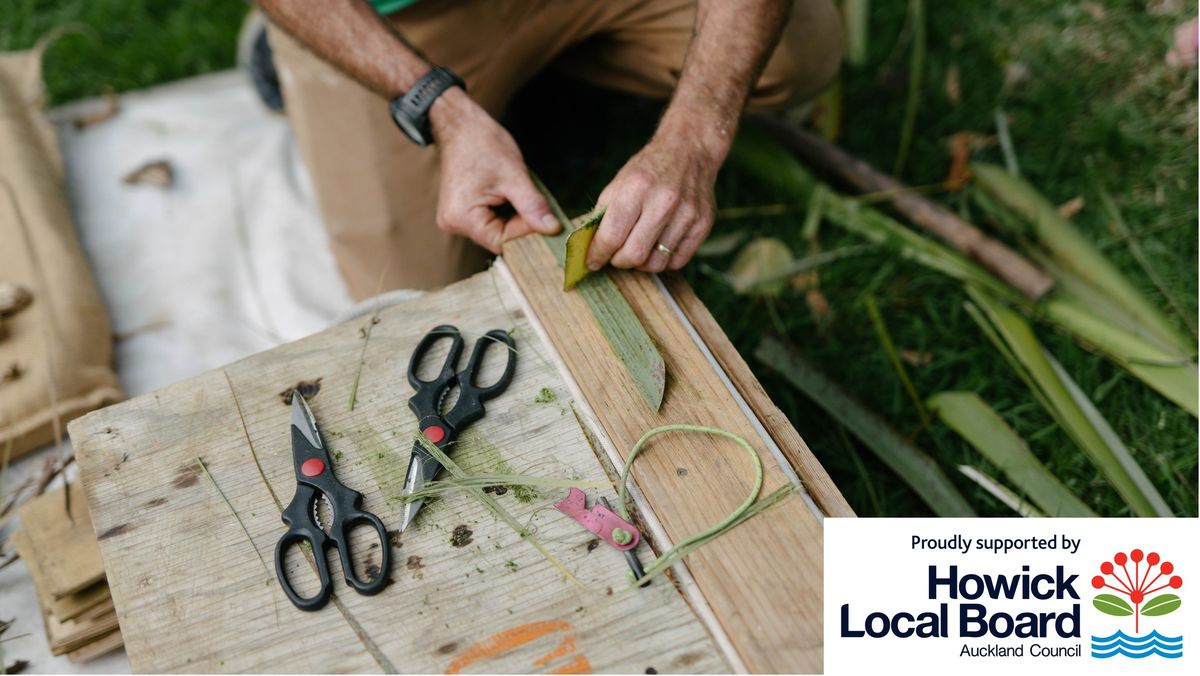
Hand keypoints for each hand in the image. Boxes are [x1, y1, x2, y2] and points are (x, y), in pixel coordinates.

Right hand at [431, 89, 559, 252]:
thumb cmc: (482, 144)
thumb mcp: (514, 176)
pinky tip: (508, 193)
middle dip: (522, 222)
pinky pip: (490, 220)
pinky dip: (505, 210)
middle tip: (537, 202)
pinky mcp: (462, 211)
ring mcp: (456, 218)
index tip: (546, 217)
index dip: (527, 231)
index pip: (503, 241)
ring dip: (514, 215)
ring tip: (518, 191)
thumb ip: (532, 206)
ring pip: (497, 229)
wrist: (460, 124)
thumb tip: (552, 229)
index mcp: (462, 218)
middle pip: (500, 237)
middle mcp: (454, 223)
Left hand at [587, 137, 719, 272]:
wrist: (689, 151)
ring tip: (638, 249)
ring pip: (656, 264)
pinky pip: (677, 262)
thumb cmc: (648, 170)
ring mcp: (687, 214)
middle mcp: (664, 202)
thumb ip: (603, 216)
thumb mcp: (619, 183)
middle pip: (634, 255)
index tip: (592, 261)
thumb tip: (589, 249)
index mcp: (636, 188)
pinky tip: (657, 247)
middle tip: (616, 256)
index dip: (597, 254)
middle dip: (619, 261)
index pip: (611, 236)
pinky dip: (663, 260)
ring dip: (641, 263)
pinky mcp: (702, 225)